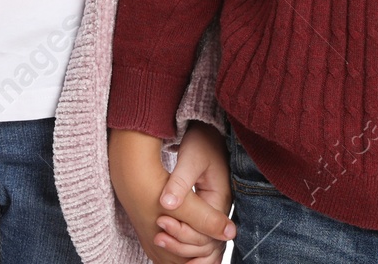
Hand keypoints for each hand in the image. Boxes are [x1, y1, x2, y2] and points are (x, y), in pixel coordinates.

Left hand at [109, 128, 234, 263]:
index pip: (206, 232)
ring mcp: (213, 211)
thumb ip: (179, 183)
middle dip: (181, 244)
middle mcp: (219, 210)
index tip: (160, 220)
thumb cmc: (200, 141)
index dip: (183, 232)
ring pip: (203, 244)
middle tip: (157, 236)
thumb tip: (167, 204)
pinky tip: (168, 241)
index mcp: (220, 199)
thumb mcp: (189, 159)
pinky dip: (185, 242)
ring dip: (182, 247)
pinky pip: (198, 235)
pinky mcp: (204, 209)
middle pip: (206, 244)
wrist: (205, 131)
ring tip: (159, 239)